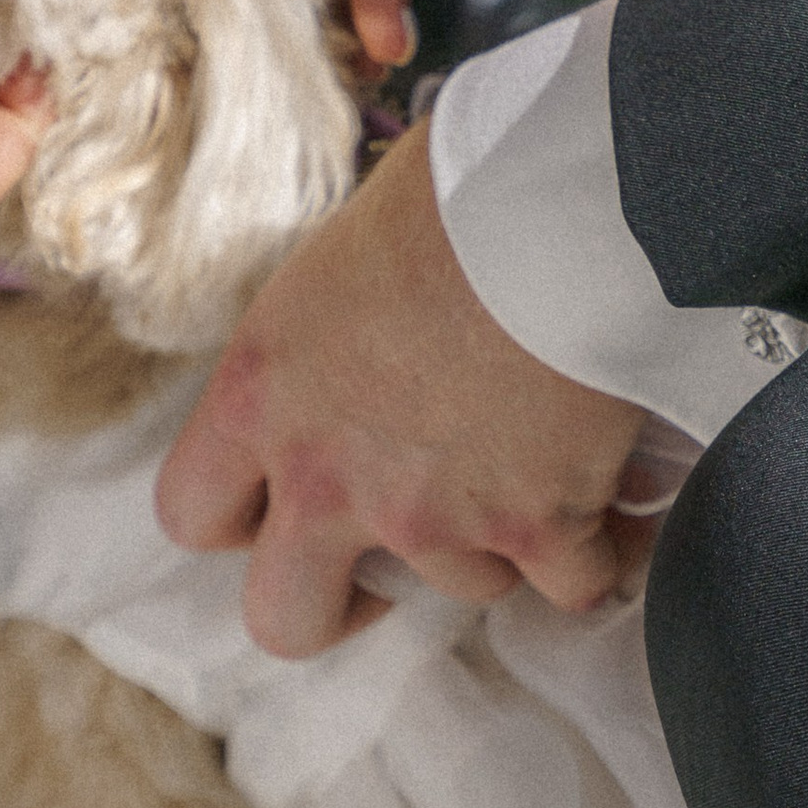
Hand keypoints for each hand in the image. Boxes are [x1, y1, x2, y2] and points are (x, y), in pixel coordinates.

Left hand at [157, 121, 666, 653]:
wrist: (562, 200)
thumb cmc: (455, 189)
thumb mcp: (342, 257)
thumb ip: (324, 339)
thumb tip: (360, 337)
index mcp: (261, 394)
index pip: (191, 513)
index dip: (238, 524)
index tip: (282, 503)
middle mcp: (328, 474)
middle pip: (285, 619)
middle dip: (336, 608)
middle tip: (383, 570)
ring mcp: (431, 515)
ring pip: (457, 590)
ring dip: (495, 546)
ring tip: (535, 473)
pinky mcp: (535, 527)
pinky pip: (570, 587)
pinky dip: (598, 556)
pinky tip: (617, 514)